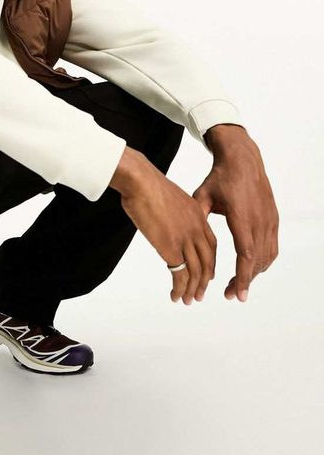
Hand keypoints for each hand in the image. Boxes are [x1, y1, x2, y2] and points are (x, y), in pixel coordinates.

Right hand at [112, 148, 216, 304]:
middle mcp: (196, 229)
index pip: (210, 244)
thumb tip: (164, 219)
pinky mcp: (172, 249)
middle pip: (207, 261)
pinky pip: (181, 276)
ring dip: (194, 290)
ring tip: (188, 300)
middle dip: (204, 280)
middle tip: (199, 293)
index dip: (209, 262)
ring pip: (197, 272)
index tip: (206, 273)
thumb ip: (172, 212)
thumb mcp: (168, 198)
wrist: (141, 182)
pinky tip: (176, 296)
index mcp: (197, 215)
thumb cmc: (146, 184)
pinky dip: (180, 289)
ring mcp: (186, 240)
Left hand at [193, 126, 278, 301]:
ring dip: (254, 273)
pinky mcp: (274, 218)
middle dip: (244, 281)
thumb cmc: (220, 178)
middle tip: (230, 294)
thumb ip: (195, 217)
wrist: (242, 159)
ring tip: (238, 283)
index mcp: (242, 217)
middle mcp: (260, 220)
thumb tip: (182, 238)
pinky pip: (272, 246)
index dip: (242, 277)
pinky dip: (263, 260)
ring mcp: (269, 220)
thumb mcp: (202, 196)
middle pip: (256, 260)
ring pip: (266, 256)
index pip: (245, 254)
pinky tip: (251, 268)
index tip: (236, 295)